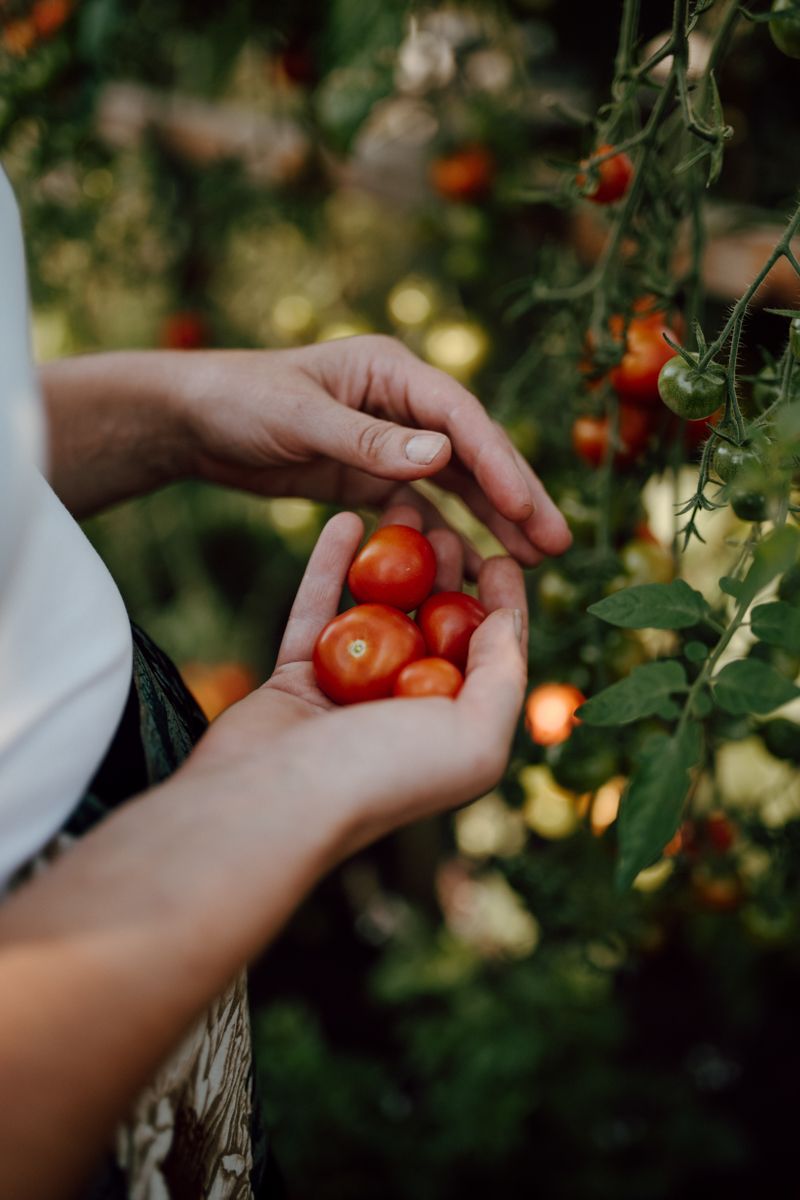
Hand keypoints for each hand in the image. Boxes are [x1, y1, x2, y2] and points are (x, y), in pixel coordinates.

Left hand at [177, 336, 570, 571]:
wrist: (193, 419)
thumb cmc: (238, 402)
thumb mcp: (298, 418)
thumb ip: (366, 439)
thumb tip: (443, 457)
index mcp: (391, 372)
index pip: (459, 418)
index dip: (497, 463)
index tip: (524, 507)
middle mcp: (402, 404)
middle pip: (473, 453)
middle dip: (516, 498)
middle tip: (559, 544)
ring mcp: (390, 442)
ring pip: (456, 487)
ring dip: (493, 523)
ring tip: (535, 562)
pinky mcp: (371, 477)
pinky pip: (420, 511)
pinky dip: (445, 539)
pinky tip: (472, 571)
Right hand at [191, 507, 527, 847]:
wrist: (269, 802)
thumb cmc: (381, 775)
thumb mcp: (473, 735)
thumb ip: (502, 677)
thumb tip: (509, 622)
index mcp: (452, 736)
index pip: (489, 660)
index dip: (502, 607)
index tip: (503, 557)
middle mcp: (403, 717)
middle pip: (432, 629)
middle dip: (446, 575)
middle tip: (448, 526)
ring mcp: (346, 697)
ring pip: (375, 614)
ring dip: (392, 561)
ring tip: (403, 507)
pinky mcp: (294, 679)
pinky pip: (316, 611)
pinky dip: (330, 565)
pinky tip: (345, 519)